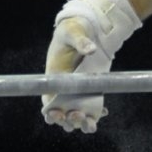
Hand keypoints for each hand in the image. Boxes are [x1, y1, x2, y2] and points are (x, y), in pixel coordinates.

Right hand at [41, 12, 108, 133]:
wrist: (84, 27)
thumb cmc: (72, 29)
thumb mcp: (73, 32)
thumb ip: (80, 41)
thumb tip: (91, 49)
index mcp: (54, 77)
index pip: (48, 101)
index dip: (51, 113)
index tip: (58, 115)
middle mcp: (64, 88)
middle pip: (63, 113)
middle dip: (69, 121)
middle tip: (78, 116)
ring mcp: (77, 90)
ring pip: (77, 115)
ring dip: (82, 123)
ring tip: (90, 124)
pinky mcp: (89, 89)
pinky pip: (91, 107)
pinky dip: (96, 113)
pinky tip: (103, 111)